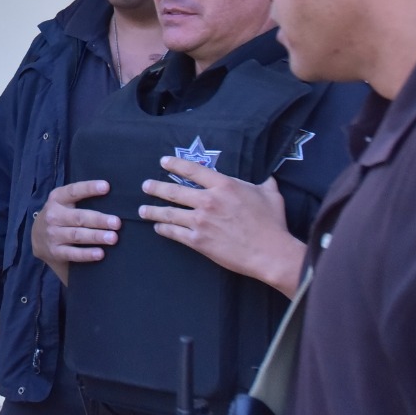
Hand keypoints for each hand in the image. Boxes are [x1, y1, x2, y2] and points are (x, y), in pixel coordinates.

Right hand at [30, 180, 120, 283]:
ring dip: (96, 236)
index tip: (106, 187)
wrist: (36, 238)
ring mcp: (53, 235)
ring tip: (113, 238)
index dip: (89, 188)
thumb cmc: (59, 216)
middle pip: (79, 217)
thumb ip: (80, 199)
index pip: (73, 191)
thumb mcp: (63, 203)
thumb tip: (110, 195)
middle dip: (99, 219)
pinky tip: (100, 254)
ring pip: (77, 235)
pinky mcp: (55, 252)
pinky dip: (87, 254)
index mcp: (57, 199)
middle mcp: (53, 216)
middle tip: (117, 222)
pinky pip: (73, 253)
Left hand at [138, 156, 302, 296]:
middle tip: (145, 185)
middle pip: (173, 191)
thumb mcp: (271, 195)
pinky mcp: (198, 241)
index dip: (175, 164)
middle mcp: (208, 201)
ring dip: (152, 210)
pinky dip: (163, 229)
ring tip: (142, 209)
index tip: (163, 162)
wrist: (270, 252)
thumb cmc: (272, 223)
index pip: (193, 170)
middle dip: (156, 187)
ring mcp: (200, 221)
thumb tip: (268, 177)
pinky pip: (174, 233)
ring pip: (168, 213)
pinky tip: (158, 228)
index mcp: (223, 185)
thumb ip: (264, 183)